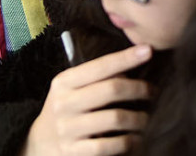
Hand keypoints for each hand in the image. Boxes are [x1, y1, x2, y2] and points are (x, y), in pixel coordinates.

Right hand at [22, 44, 152, 155]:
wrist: (41, 144)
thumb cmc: (67, 110)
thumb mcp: (71, 89)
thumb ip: (95, 78)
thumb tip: (130, 69)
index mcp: (64, 82)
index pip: (100, 66)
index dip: (126, 58)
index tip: (148, 50)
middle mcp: (64, 103)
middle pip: (111, 89)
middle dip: (139, 89)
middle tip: (153, 91)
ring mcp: (68, 128)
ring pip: (115, 118)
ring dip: (138, 118)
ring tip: (146, 118)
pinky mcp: (74, 151)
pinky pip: (110, 145)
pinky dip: (129, 141)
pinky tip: (136, 139)